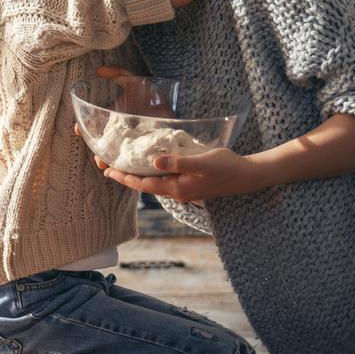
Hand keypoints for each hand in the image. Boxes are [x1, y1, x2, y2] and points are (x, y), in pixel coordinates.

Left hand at [100, 147, 268, 202]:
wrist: (248, 176)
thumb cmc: (226, 167)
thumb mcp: (201, 161)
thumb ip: (178, 162)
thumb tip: (154, 161)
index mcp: (177, 188)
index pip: (143, 184)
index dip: (124, 177)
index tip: (107, 171)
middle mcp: (177, 192)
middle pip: (144, 184)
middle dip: (125, 175)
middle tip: (106, 165)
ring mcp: (183, 189)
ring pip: (153, 183)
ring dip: (137, 174)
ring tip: (122, 164)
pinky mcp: (189, 184)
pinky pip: (164, 180)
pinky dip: (151, 172)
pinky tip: (148, 164)